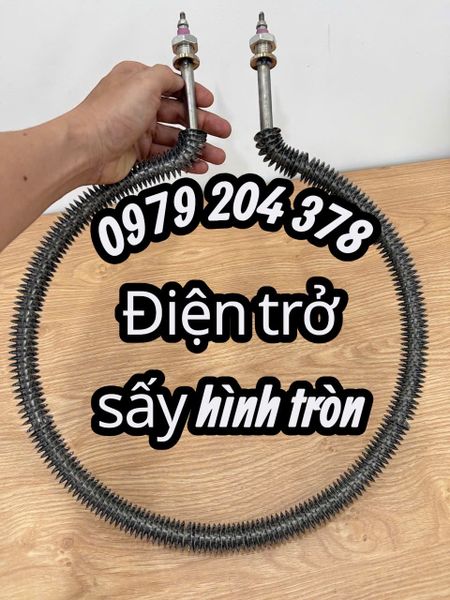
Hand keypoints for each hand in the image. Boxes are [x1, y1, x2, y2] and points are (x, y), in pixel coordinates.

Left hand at [72, 61, 231, 183]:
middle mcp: (138, 106)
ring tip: (216, 155)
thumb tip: (178, 79)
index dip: (194, 96)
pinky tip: (197, 165)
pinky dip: (183, 161)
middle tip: (222, 132)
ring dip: (197, 147)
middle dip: (203, 125)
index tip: (210, 104)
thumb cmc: (108, 115)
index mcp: (138, 83)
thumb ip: (166, 76)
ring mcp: (138, 132)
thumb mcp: (143, 81)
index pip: (173, 87)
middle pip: (179, 115)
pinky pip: (167, 157)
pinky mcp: (137, 155)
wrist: (86, 149)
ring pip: (175, 139)